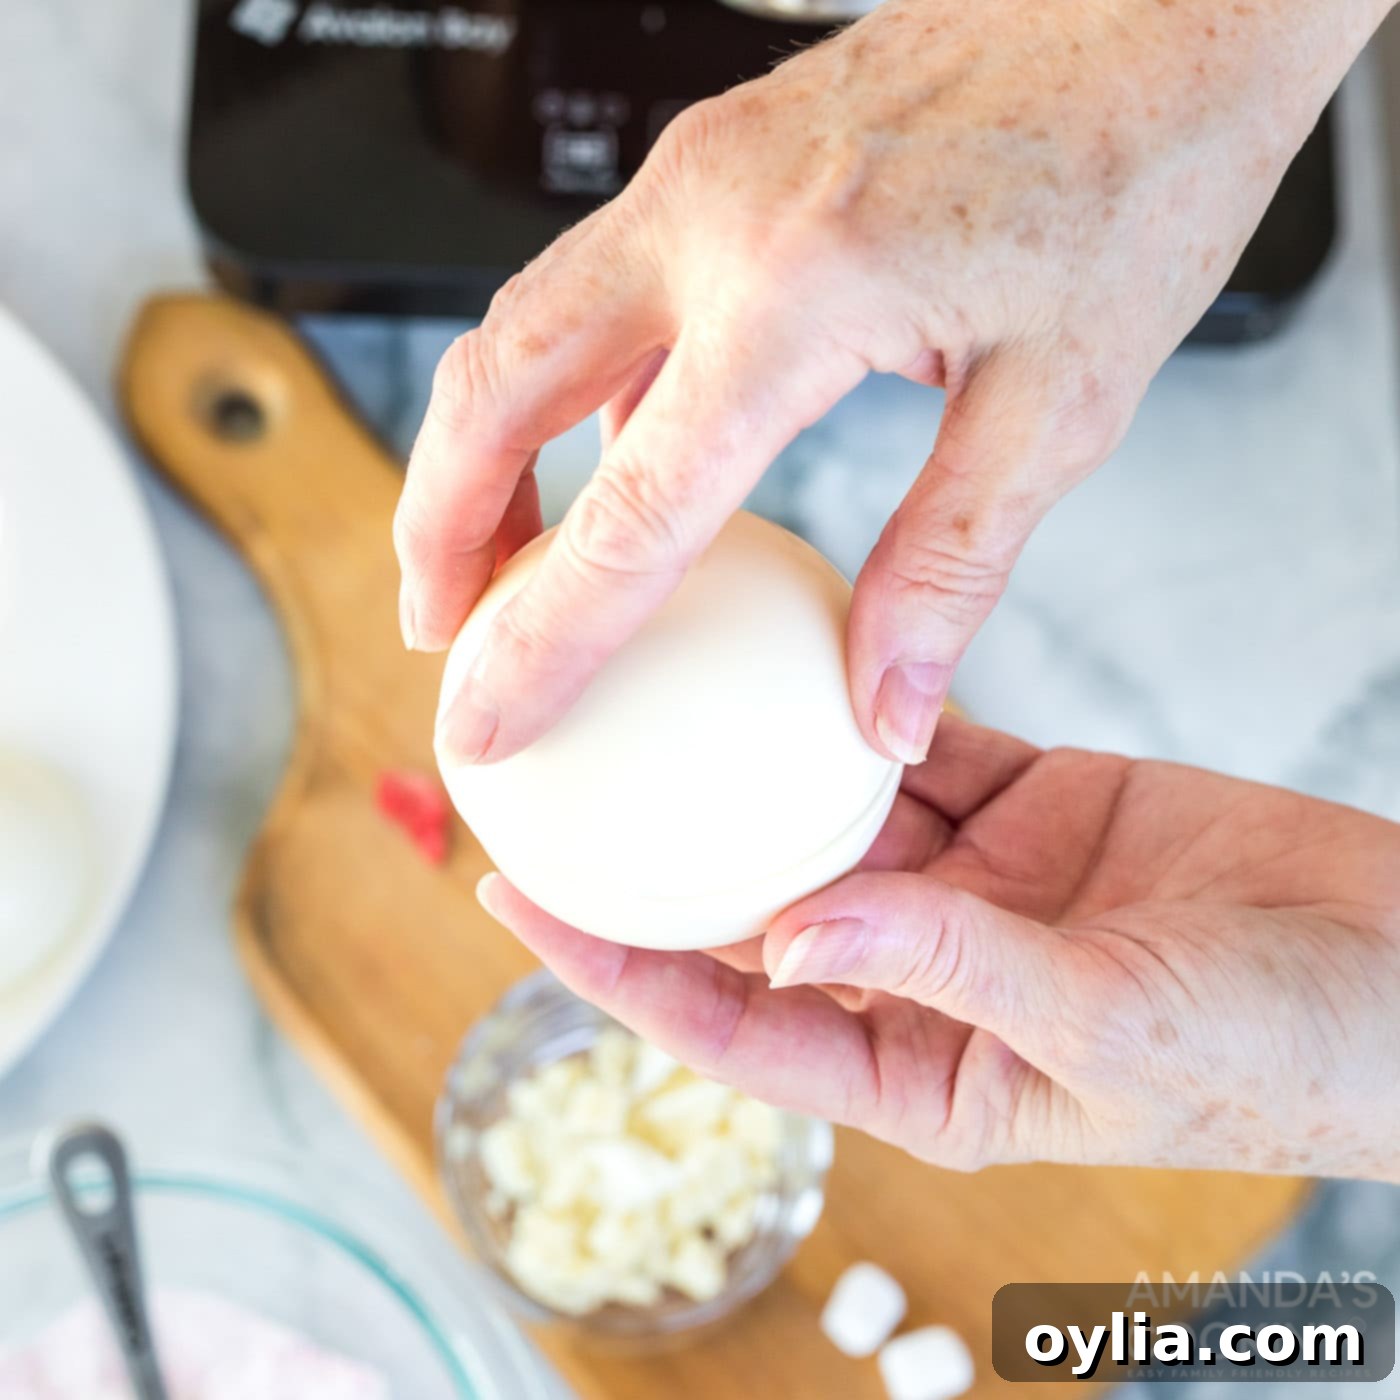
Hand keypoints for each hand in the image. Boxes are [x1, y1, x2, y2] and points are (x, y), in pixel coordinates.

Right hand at [395, 0, 1387, 766]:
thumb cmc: (1136, 161)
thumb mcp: (1062, 399)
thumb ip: (950, 567)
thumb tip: (886, 699)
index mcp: (797, 293)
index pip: (622, 516)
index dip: (537, 640)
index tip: (483, 719)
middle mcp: (711, 219)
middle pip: (494, 389)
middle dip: (438, 527)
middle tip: (439, 627)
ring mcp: (699, 174)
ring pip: (519, 324)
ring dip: (479, 447)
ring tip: (492, 556)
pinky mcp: (715, 158)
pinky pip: (592, 285)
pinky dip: (560, 385)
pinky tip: (604, 455)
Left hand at [478, 716, 1399, 1180]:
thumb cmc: (1283, 1052)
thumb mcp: (1107, 1026)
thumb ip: (946, 971)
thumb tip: (788, 937)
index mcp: (925, 1071)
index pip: (735, 1023)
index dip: (620, 968)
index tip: (522, 898)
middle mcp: (926, 974)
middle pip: (756, 909)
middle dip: (660, 851)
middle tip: (561, 776)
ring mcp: (975, 884)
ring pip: (828, 814)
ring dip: (749, 763)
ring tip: (655, 694)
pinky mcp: (1030, 802)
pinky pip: (919, 746)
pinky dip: (860, 702)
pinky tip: (798, 648)